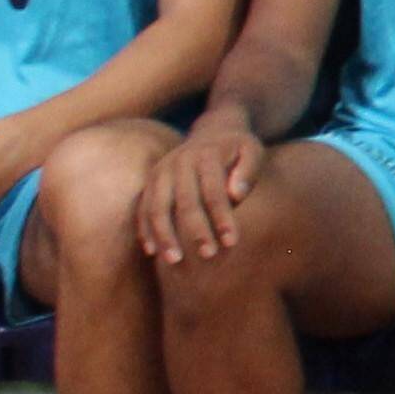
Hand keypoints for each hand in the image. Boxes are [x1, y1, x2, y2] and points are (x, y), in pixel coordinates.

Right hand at [138, 116, 267, 264]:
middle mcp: (178, 162)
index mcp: (205, 155)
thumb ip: (248, 171)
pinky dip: (145, 230)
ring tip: (174, 261)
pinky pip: (142, 208)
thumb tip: (236, 194)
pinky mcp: (150, 182)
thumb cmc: (237, 149)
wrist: (213, 132)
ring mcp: (160, 172)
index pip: (214, 192)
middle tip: (208, 256)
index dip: (223, 218)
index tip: (232, 242)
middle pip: (185, 202)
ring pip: (157, 207)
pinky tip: (151, 252)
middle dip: (196, 231)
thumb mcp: (253, 150)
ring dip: (164, 235)